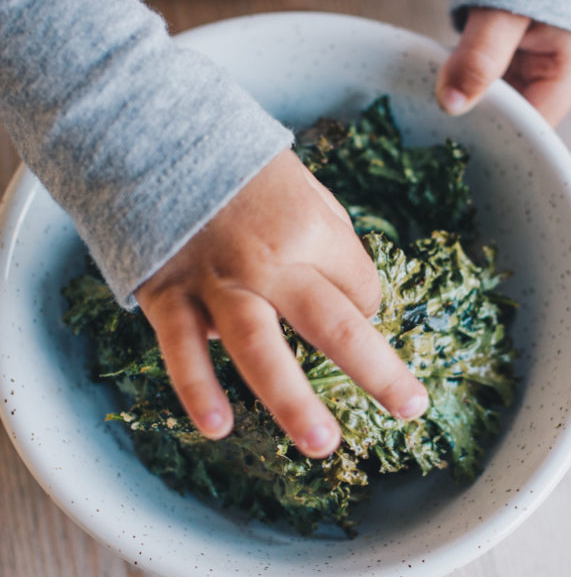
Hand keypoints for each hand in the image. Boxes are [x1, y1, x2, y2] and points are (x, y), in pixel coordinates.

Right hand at [135, 149, 428, 457]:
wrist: (154, 131)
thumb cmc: (239, 163)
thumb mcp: (303, 186)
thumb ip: (331, 240)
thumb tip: (355, 298)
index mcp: (313, 228)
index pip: (360, 290)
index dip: (366, 306)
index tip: (356, 310)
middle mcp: (273, 261)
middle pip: (336, 327)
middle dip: (380, 373)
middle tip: (410, 407)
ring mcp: (219, 282)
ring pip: (263, 351)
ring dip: (295, 403)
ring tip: (325, 446)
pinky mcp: (170, 294)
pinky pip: (185, 351)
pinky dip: (199, 391)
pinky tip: (219, 429)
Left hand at [436, 7, 570, 125]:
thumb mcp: (504, 6)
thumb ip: (481, 55)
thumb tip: (451, 104)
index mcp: (569, 66)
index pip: (536, 126)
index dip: (501, 138)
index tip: (457, 145)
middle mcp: (550, 71)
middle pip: (513, 119)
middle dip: (476, 126)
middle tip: (432, 137)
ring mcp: (527, 61)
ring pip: (493, 100)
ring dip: (464, 105)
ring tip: (426, 118)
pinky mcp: (504, 50)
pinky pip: (480, 79)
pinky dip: (459, 83)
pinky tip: (433, 88)